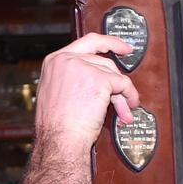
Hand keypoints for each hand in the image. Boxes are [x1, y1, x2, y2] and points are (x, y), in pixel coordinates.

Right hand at [35, 33, 139, 150]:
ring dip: (122, 95)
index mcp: (54, 62)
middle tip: (126, 95)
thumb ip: (72, 78)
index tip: (123, 48)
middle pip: (104, 62)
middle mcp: (67, 60)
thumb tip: (99, 79)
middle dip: (116, 81)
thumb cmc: (56, 127)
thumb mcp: (56, 93)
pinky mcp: (99, 79)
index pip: (87, 42)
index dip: (109, 43)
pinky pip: (123, 84)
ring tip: (124, 111)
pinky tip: (126, 110)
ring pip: (114, 74)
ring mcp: (83, 68)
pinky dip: (128, 97)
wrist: (59, 141)